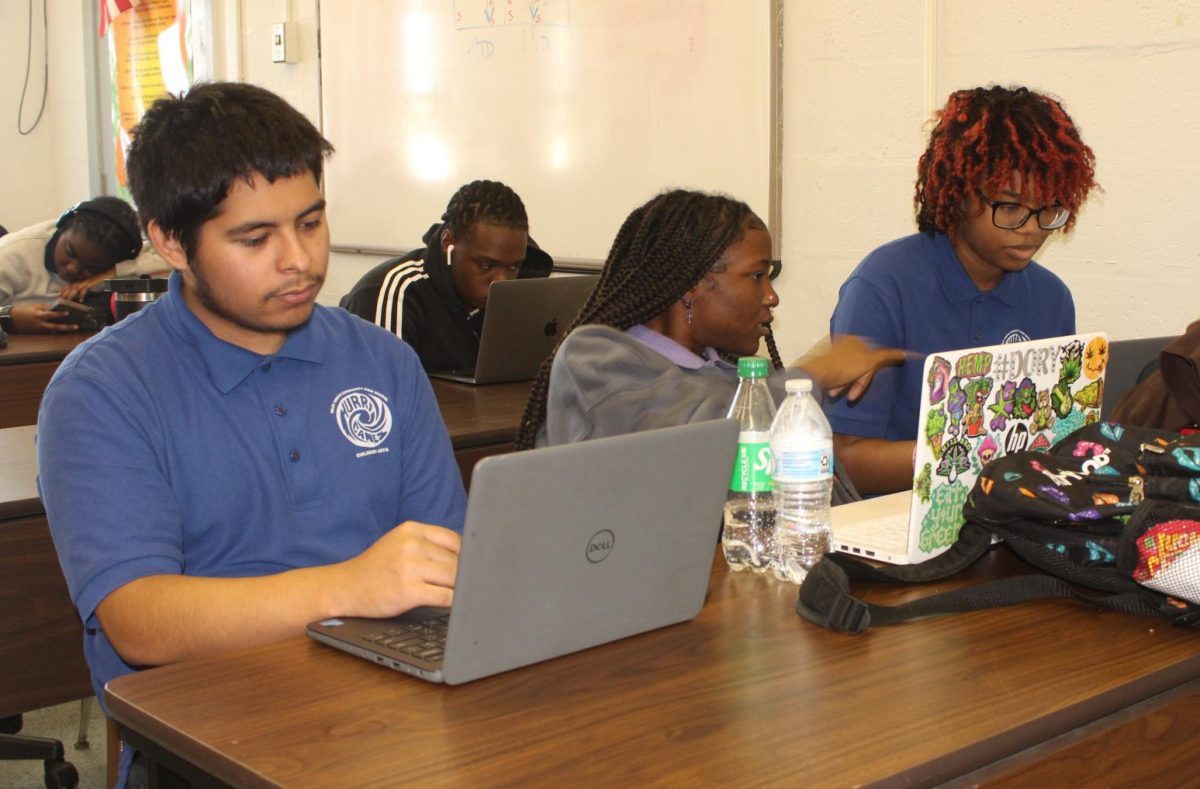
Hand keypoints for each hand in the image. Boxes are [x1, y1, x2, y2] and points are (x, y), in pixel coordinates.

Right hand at [10, 303, 77, 332]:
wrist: (13, 319)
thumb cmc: (25, 310)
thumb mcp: (35, 306)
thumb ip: (46, 307)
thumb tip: (56, 307)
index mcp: (39, 315)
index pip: (51, 314)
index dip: (59, 314)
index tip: (68, 313)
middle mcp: (40, 324)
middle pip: (55, 326)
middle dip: (66, 327)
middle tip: (76, 326)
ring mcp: (40, 329)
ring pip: (54, 330)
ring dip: (63, 329)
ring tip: (73, 327)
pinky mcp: (39, 332)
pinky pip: (49, 331)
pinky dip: (56, 329)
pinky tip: (64, 327)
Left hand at [59, 267, 115, 300]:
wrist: (107, 274)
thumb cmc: (100, 279)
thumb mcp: (91, 283)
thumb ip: (85, 287)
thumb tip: (81, 292)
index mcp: (81, 281)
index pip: (70, 285)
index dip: (64, 289)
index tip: (59, 294)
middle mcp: (82, 281)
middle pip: (71, 287)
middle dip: (65, 293)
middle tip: (61, 298)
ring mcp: (85, 282)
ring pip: (75, 289)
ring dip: (71, 294)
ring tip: (68, 300)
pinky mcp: (90, 283)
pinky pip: (84, 290)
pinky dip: (82, 295)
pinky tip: (81, 300)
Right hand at [332, 521, 461, 617]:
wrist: (345, 587)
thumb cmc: (377, 567)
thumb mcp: (400, 543)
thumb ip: (428, 544)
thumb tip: (467, 556)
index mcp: (412, 529)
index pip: (455, 540)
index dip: (467, 557)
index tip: (471, 568)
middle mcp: (411, 545)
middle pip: (457, 560)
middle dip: (465, 575)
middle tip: (469, 586)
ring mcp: (409, 567)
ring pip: (455, 578)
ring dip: (462, 589)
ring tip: (463, 596)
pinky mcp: (408, 591)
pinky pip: (445, 597)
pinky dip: (454, 603)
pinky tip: (454, 606)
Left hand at [794, 335, 909, 400]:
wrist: (814, 376)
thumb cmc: (844, 367)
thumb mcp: (869, 362)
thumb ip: (887, 356)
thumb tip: (906, 352)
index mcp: (856, 340)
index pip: (873, 357)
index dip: (870, 373)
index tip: (863, 384)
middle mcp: (845, 343)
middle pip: (861, 366)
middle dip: (856, 382)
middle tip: (851, 395)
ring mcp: (834, 353)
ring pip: (849, 372)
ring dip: (846, 385)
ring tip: (837, 393)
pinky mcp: (825, 363)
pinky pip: (838, 374)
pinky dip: (837, 383)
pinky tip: (832, 391)